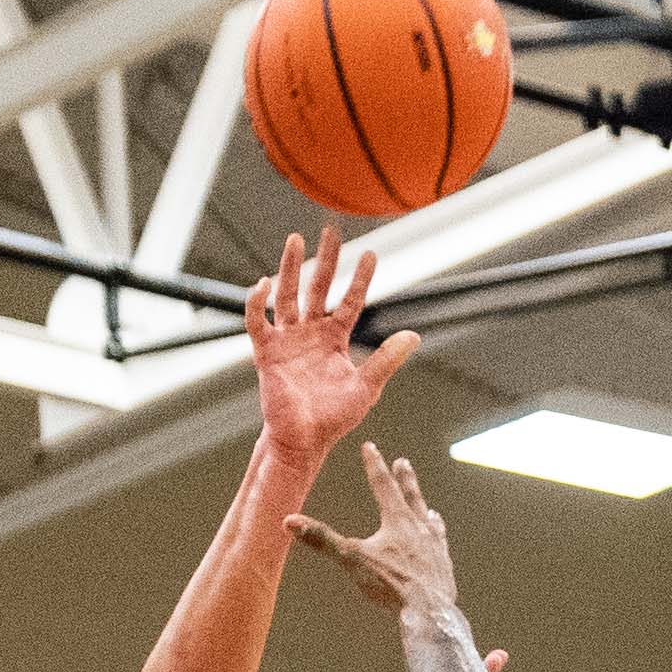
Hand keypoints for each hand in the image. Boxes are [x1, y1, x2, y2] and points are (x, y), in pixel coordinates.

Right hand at [243, 229, 413, 462]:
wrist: (303, 441)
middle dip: (325, 259)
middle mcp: (310, 333)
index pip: (349, 301)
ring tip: (295, 239)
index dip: (360, 278)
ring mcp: (287, 340)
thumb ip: (386, 359)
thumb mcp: (366, 387)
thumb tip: (415, 335)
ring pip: (287, 295)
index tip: (371, 254)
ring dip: (289, 267)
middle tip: (331, 230)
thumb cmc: (333, 419)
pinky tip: (264, 283)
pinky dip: (257, 302)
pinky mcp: (266, 352)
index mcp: (334, 339)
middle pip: (318, 287)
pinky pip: (257, 321)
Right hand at [283, 436, 460, 616]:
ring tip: (429, 509)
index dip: (374, 465)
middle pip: (411, 497)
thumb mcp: (351, 559)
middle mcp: (420, 528)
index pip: (383, 485)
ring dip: (425, 511)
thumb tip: (290, 522)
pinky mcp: (444, 567)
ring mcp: (435, 547)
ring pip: (430, 522)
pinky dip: (438, 540)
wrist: (429, 611)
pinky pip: (441, 547)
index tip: (371, 447)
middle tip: (403, 463)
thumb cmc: (391, 585)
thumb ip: (322, 539)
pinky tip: (439, 542)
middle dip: (405, 479)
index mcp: (397, 521)